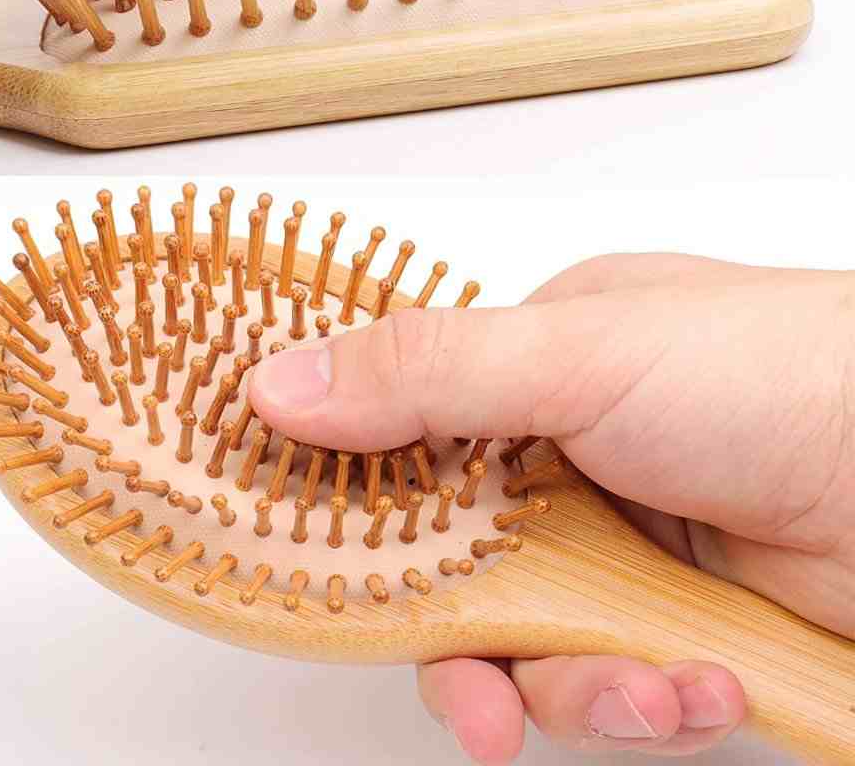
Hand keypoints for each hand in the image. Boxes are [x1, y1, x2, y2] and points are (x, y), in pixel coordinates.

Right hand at [250, 254, 854, 760]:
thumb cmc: (780, 371)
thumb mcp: (580, 355)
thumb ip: (424, 374)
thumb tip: (274, 386)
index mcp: (533, 366)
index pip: (405, 435)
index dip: (359, 504)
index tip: (321, 566)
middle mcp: (568, 451)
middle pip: (456, 562)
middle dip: (462, 642)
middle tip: (476, 698)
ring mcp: (621, 537)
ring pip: (527, 639)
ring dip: (572, 685)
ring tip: (642, 687)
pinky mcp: (672, 615)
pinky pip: (608, 681)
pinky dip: (643, 700)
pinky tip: (699, 681)